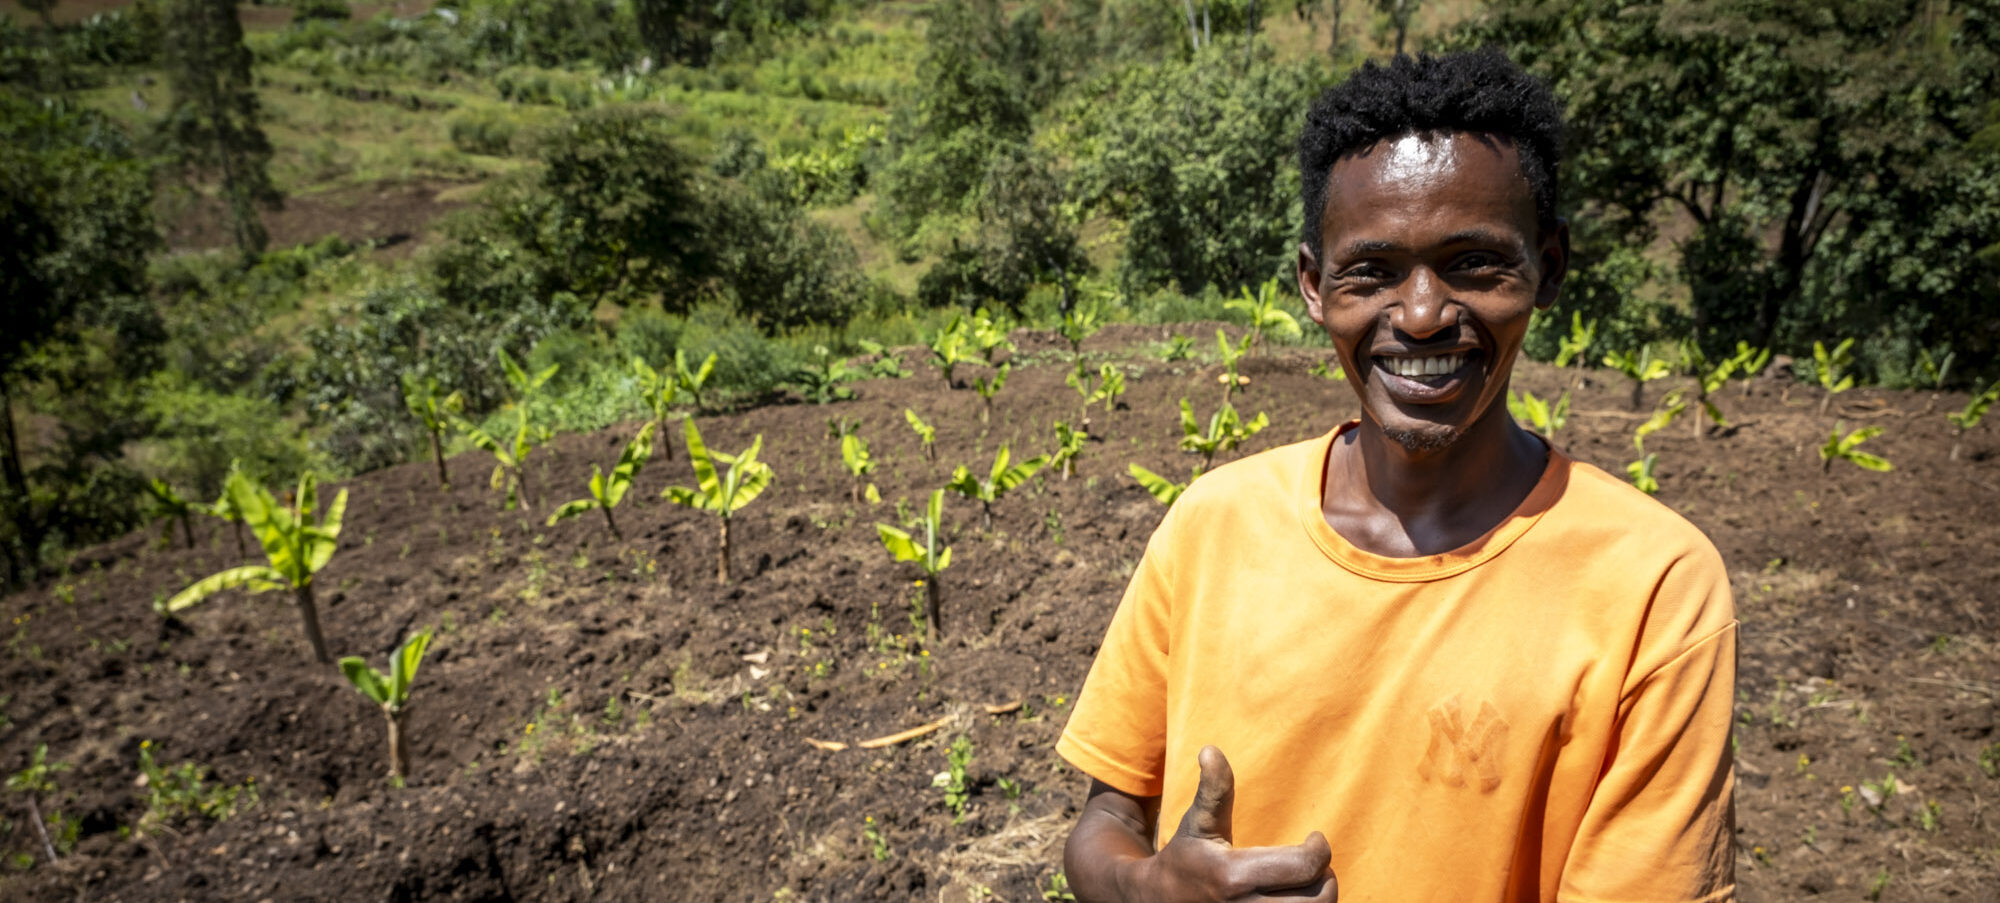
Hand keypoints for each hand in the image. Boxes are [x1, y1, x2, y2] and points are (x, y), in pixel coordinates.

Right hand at [1117, 746, 1337, 901]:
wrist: (1159, 902)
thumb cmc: (1187, 857)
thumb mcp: (1198, 822)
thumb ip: (1213, 789)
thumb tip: (1211, 750)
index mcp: (1234, 875)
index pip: (1304, 866)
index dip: (1320, 848)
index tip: (1315, 837)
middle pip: (1318, 900)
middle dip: (1327, 877)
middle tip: (1316, 863)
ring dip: (1320, 898)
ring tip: (1309, 880)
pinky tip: (1297, 896)